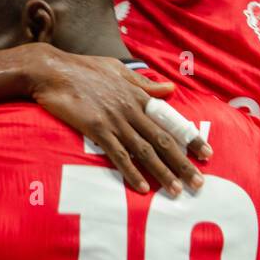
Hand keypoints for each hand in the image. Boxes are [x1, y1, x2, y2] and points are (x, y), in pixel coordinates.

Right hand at [26, 46, 211, 194]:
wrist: (52, 70)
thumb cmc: (82, 68)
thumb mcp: (118, 70)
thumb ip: (144, 83)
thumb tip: (169, 89)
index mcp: (138, 95)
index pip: (171, 121)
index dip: (190, 138)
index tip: (207, 154)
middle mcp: (131, 109)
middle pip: (163, 140)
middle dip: (183, 163)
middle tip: (199, 183)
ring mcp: (114, 120)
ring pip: (145, 151)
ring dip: (162, 172)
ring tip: (177, 190)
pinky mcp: (96, 129)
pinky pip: (118, 154)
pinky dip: (131, 172)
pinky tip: (141, 188)